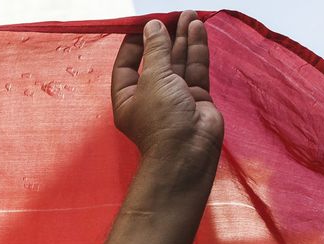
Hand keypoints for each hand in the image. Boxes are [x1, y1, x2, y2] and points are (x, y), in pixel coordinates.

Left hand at [111, 11, 222, 171]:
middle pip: (155, 60)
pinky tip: (197, 28)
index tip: (142, 23)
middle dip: (163, 37)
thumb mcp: (152, 79)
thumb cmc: (161, 119)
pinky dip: (196, 48)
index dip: (133, 44)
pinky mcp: (197, 97)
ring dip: (182, 38)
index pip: (126, 65)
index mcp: (128, 98)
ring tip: (187, 14)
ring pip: (178, 62)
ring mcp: (175, 97)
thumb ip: (155, 51)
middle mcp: (150, 97)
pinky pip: (196, 68)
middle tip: (171, 14)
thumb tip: (152, 27)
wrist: (188, 150)